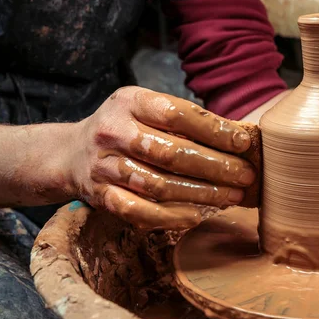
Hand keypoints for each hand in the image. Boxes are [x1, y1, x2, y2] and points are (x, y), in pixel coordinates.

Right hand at [67, 87, 254, 229]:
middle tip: (246, 176)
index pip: (177, 114)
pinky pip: (139, 212)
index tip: (243, 143)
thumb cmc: (125, 128)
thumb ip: (183, 119)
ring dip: (202, 193)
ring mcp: (104, 165)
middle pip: (171, 153)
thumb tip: (236, 138)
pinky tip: (197, 215)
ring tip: (231, 196)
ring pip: (159, 185)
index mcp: (129, 101)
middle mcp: (113, 131)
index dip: (214, 130)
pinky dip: (171, 217)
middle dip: (216, 167)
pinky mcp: (101, 195)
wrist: (72, 152)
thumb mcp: (146, 108)